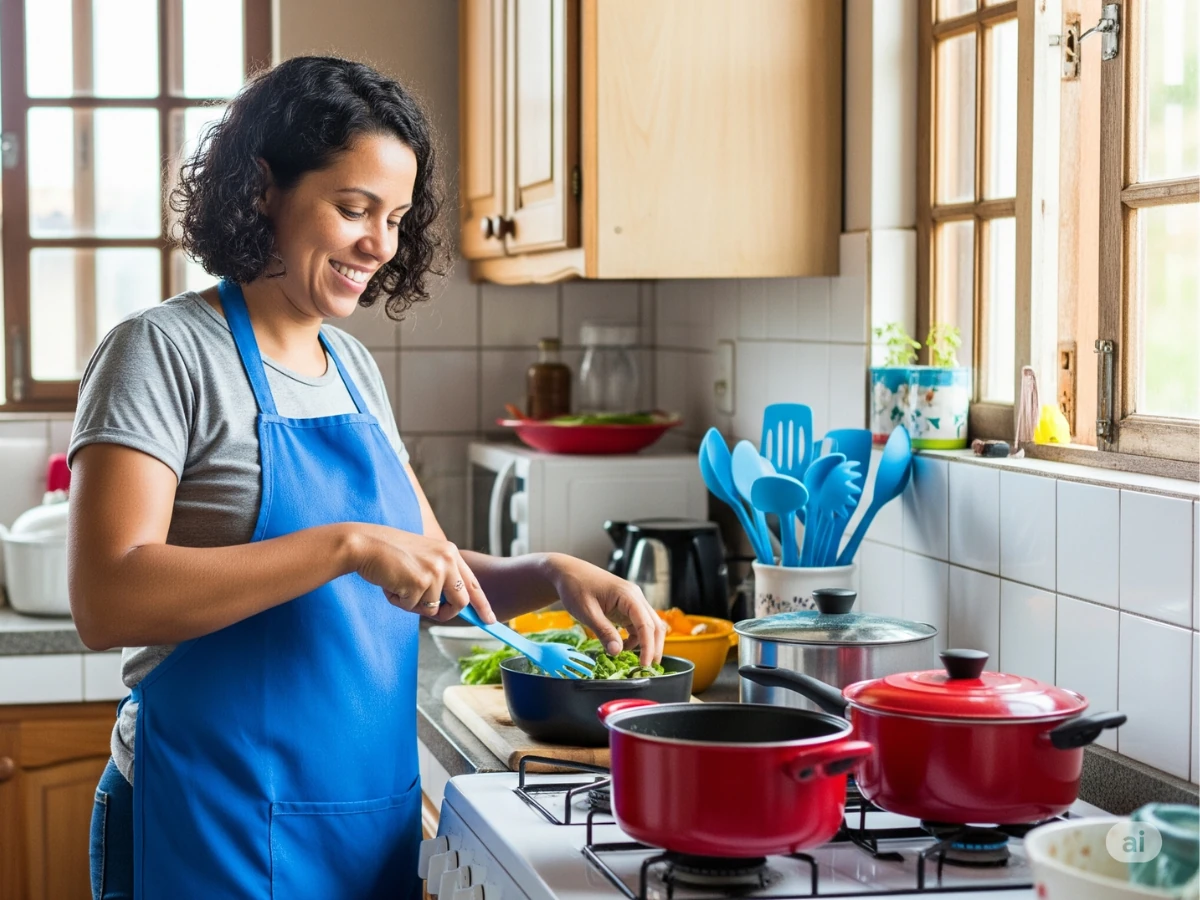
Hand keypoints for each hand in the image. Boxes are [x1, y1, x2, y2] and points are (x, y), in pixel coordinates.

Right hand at [349, 524, 495, 623]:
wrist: (365, 544)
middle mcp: (447, 560)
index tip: (489, 619)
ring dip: (414, 605)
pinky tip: (391, 584)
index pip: (473, 583)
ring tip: (399, 585)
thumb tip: (450, 606)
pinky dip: (400, 602)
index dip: (482, 604)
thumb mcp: (423, 558)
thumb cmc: (389, 553)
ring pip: (433, 609)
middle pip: (461, 602)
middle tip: (430, 611)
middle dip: (447, 613)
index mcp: (450, 552)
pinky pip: (414, 608)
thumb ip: (439, 576)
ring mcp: (435, 572)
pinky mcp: (420, 583)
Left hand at [545, 554, 665, 665]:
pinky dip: (635, 638)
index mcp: (628, 595)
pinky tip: (623, 646)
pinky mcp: (625, 607)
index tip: (644, 664)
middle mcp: (634, 597)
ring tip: (636, 659)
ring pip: (648, 625)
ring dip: (646, 642)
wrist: (567, 573)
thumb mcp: (587, 612)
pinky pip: (637, 624)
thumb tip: (617, 652)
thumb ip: (603, 631)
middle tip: (648, 667)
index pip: (646, 623)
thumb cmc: (576, 587)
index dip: (648, 646)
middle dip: (654, 646)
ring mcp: (631, 601)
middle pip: (654, 624)